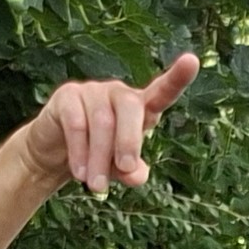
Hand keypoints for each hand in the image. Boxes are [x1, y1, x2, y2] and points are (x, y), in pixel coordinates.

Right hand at [23, 54, 198, 196]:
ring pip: (102, 122)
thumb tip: (136, 176)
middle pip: (130, 107)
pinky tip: (79, 173)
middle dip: (130, 141)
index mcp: (140, 108)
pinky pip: (76, 123)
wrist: (56, 152)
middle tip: (125, 169)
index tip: (192, 61)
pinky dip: (80, 151)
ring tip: (97, 187)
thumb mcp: (119, 169)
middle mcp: (118, 93)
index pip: (162, 92)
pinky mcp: (67, 95)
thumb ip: (133, 172)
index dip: (177, 78)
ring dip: (100, 157)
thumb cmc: (99, 156)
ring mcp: (92, 91)